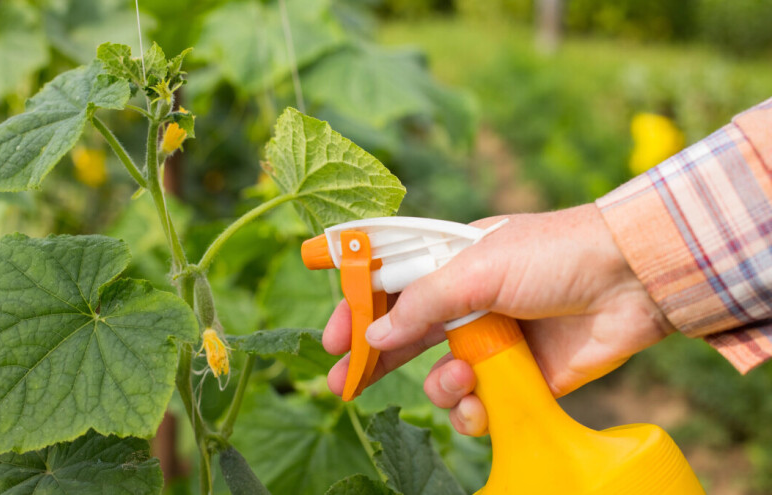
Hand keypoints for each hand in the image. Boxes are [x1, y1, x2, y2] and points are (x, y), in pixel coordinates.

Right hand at [322, 204, 673, 434]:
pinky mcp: (520, 377)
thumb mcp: (480, 266)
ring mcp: (493, 341)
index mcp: (452, 263)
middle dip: (374, 361)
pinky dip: (475, 410)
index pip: (390, 288)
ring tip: (463, 378)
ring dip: (442, 384)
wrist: (632, 280)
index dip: (358, 312)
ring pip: (441, 376)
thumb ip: (423, 302)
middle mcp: (468, 303)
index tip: (331, 338)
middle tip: (342, 384)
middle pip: (406, 337)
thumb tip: (374, 337)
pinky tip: (484, 401)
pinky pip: (480, 404)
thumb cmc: (554, 254)